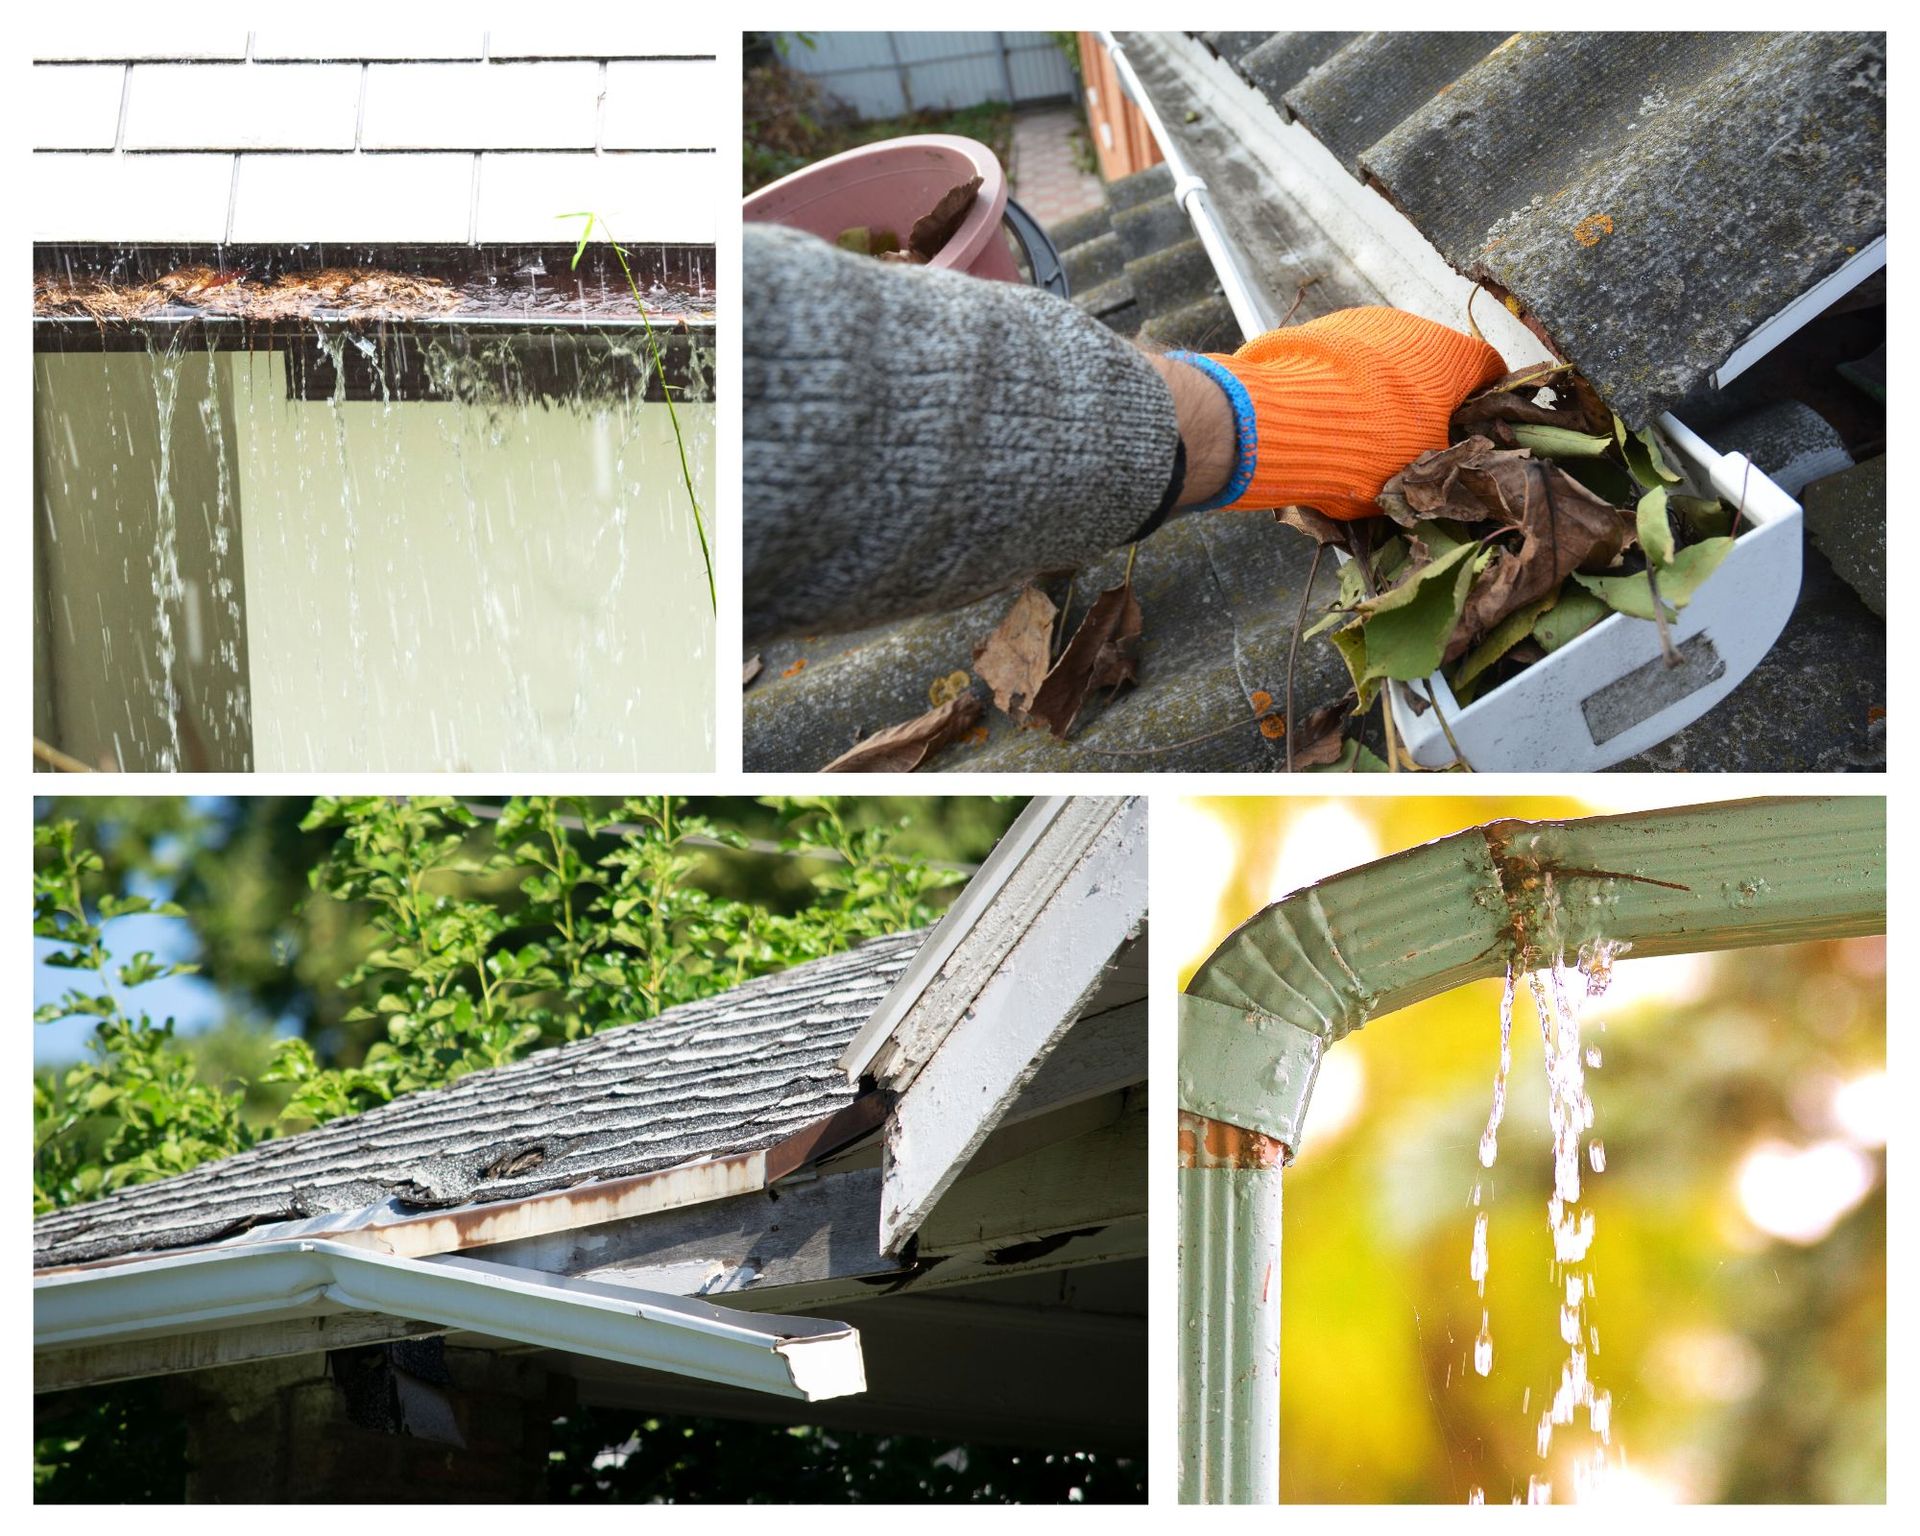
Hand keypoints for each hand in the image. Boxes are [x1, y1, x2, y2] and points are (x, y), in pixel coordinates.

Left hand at [1181, 308, 1505, 519]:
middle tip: (1412, 443)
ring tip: (1360, 435)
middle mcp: (1412, 327)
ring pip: (1386, 361)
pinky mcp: (1317, 330)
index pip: (1490, 370)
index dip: (1487, 403)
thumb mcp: (1419, 471)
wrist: (1279, 422)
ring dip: (1383, 392)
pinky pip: (1343, 361)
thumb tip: (1451, 469)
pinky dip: (1343, 385)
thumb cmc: (1368, 449)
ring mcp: (1361, 323)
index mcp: (1452, 356)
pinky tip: (1326, 418)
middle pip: (1434, 365)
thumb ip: (1445, 462)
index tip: (1474, 430)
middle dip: (1428, 401)